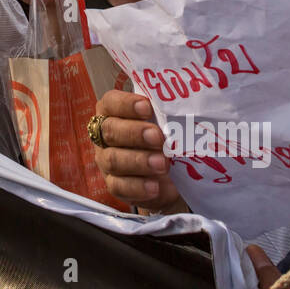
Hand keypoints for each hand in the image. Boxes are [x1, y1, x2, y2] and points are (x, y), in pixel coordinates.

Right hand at [93, 89, 183, 211]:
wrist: (171, 176)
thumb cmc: (165, 138)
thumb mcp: (167, 122)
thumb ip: (167, 112)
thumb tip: (184, 103)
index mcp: (113, 111)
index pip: (111, 102)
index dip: (126, 104)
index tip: (147, 107)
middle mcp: (105, 135)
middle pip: (110, 130)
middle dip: (134, 133)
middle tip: (158, 137)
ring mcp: (106, 160)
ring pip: (113, 159)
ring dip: (139, 161)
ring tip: (162, 164)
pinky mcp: (114, 185)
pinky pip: (119, 186)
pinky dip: (137, 186)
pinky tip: (154, 186)